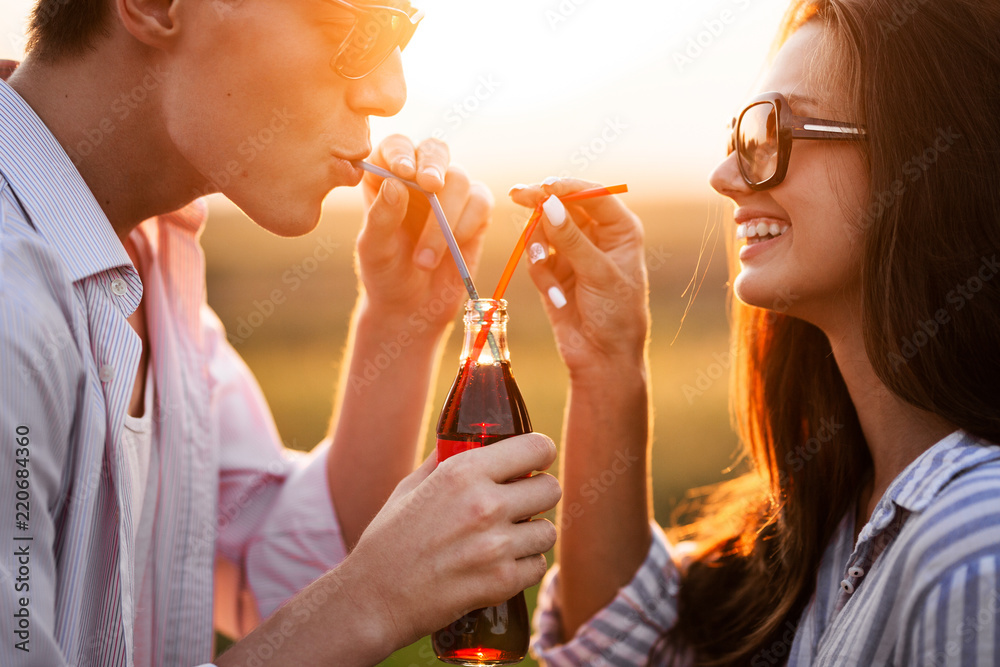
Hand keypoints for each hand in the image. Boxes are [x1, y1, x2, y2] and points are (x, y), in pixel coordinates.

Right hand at [342, 433, 560, 649]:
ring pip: (547, 531)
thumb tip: (467, 439)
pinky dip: (524, 567)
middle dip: (538, 495)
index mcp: (463, 471)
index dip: (540, 454)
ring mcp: (496, 545)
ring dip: (532, 535)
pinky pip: (538, 565)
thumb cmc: (388, 541)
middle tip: (520, 504)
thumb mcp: (411, 486)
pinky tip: (499, 566)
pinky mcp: (502, 581)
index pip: (535, 448)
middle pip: (550, 489)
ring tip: (507, 539)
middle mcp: (485, 504)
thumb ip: (445, 460)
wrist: (373, 599)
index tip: (536, 461)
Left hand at [356, 135, 492, 332]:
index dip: (402, 152)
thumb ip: (381, 217)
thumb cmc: (385, 274)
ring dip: (444, 219)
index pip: (396, 145)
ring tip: (424, 260)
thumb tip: (395, 183)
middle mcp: (419, 178)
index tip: (404, 172)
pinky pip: (480, 202)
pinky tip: (453, 248)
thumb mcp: (374, 250)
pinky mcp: (475, 212)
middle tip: (430, 186)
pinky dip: (467, 224)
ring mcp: (450, 193)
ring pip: (459, 180)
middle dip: (434, 165)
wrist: (412, 307)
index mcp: (386, 177)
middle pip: (435, 149)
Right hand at [509, 178, 649, 374]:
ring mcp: (573, 253)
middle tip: (518, 195)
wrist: (603, 357)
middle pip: (563, 205)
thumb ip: (571, 238)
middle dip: (541, 203)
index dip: (567, 187)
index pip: (592, 195)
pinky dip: (539, 270)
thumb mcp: (598, 273)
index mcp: (620, 230)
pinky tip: (555, 294)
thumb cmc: (616, 315)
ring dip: (539, 243)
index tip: (544, 186)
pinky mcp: (553, 271)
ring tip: (542, 262)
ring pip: (544, 229)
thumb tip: (548, 204)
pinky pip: (536, 257)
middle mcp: (596, 236)